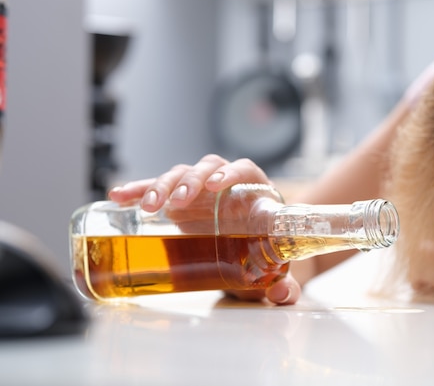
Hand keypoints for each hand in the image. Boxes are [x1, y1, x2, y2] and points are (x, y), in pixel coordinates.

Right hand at [108, 154, 301, 304]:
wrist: (254, 250)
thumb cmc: (266, 251)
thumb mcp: (275, 269)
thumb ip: (285, 285)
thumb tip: (282, 294)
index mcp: (254, 190)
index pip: (244, 170)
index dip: (231, 173)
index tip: (217, 186)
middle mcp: (226, 183)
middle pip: (208, 168)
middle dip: (190, 181)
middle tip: (178, 203)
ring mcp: (201, 189)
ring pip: (181, 174)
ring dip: (163, 185)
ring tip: (149, 206)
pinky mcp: (179, 200)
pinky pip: (158, 188)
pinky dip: (139, 189)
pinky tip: (119, 196)